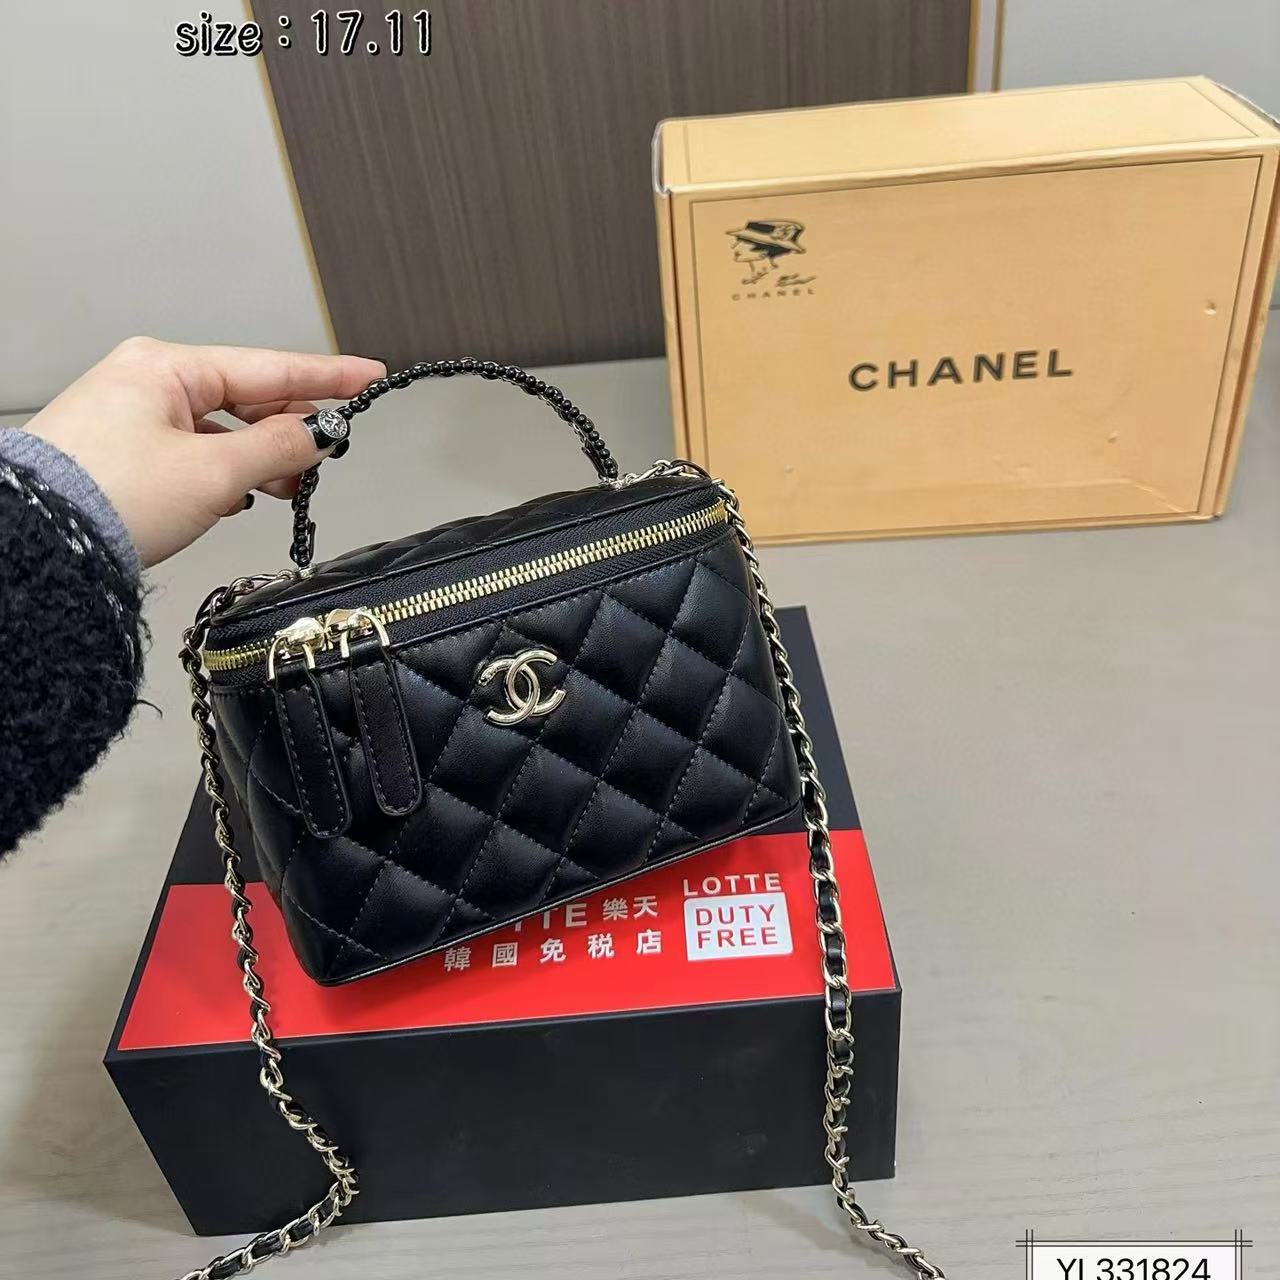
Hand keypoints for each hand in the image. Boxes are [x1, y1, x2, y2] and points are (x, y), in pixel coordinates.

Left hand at [25, 337, 384, 566]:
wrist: (42, 541)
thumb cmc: (108, 497)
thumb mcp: (214, 472)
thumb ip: (279, 448)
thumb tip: (319, 434)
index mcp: (166, 367)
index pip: (269, 367)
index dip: (327, 376)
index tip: (369, 375)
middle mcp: (146, 381)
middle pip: (245, 398)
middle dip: (289, 429)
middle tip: (327, 454)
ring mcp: (131, 415)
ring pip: (220, 428)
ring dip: (258, 458)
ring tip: (286, 485)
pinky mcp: (121, 450)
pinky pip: (192, 449)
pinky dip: (223, 470)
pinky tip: (237, 494)